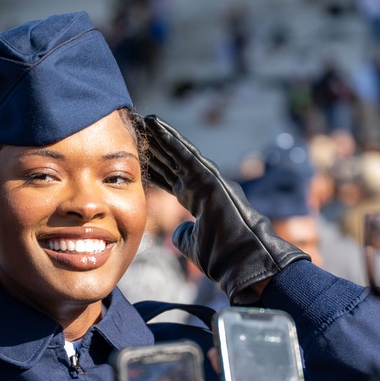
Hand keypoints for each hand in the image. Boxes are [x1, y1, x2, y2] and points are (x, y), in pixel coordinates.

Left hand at [144, 115, 308, 303]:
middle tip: (135, 128)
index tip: (135, 155)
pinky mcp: (210, 177)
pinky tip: (155, 126)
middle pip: (172, 161)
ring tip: (143, 120)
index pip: (170, 178)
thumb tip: (176, 232)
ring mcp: (207, 179)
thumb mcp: (194, 246)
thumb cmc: (223, 256)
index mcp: (197, 200)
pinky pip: (186, 154)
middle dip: (154, 146)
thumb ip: (184, 236)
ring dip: (160, 135)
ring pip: (178, 152)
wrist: (243, 260)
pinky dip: (170, 139)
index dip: (154, 166)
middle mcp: (202, 185)